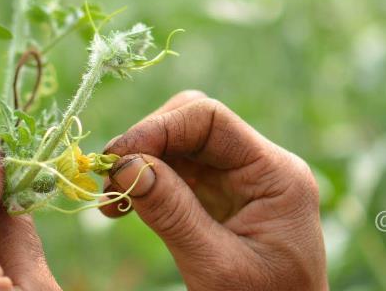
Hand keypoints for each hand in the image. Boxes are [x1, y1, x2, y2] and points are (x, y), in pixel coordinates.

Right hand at [101, 90, 326, 289]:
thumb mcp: (217, 265)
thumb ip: (173, 213)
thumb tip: (124, 165)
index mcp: (276, 174)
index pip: (211, 120)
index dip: (159, 129)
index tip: (117, 158)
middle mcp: (261, 167)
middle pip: (194, 124)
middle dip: (147, 144)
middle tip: (109, 179)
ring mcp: (240, 181)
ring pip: (181, 146)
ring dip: (141, 164)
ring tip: (111, 200)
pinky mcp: (221, 199)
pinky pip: (178, 174)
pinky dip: (147, 184)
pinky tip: (123, 207)